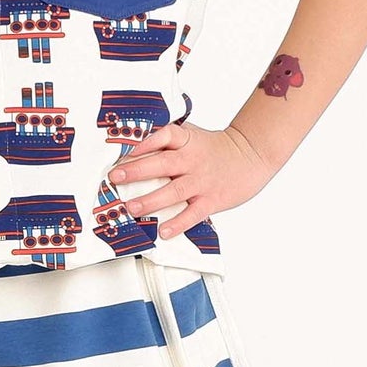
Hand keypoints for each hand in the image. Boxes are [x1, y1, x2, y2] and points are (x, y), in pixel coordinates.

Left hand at [107, 122, 276, 240]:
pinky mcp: (212, 200)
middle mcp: (192, 160)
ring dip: (151, 200)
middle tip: (116, 178)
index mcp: (186, 141)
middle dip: (136, 171)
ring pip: (174, 191)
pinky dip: (178, 223)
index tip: (125, 151)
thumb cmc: (215, 147)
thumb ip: (168, 140)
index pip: (163, 136)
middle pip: (162, 164)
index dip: (144, 142)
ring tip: (131, 207)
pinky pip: (193, 213)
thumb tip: (134, 145)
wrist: (250, 154)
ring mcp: (202, 181)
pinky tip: (163, 231)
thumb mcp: (192, 135)